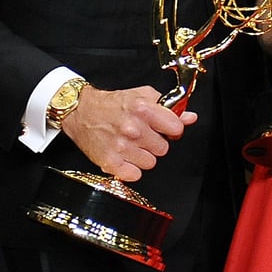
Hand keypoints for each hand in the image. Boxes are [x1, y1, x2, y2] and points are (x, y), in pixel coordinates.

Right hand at [61, 85, 196, 181]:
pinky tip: (124, 156)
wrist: (81, 111)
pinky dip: (131, 168)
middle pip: (163, 149)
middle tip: (143, 135)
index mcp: (143, 109)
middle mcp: (133, 129)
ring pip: (151, 163)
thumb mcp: (143, 96)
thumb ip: (169, 107)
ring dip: (143, 156)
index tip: (165, 128)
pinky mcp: (110, 162)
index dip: (172, 129)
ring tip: (131, 144)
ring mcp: (121, 147)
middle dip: (155, 142)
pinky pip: (135, 175)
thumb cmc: (112, 104)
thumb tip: (190, 117)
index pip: (176, 128)